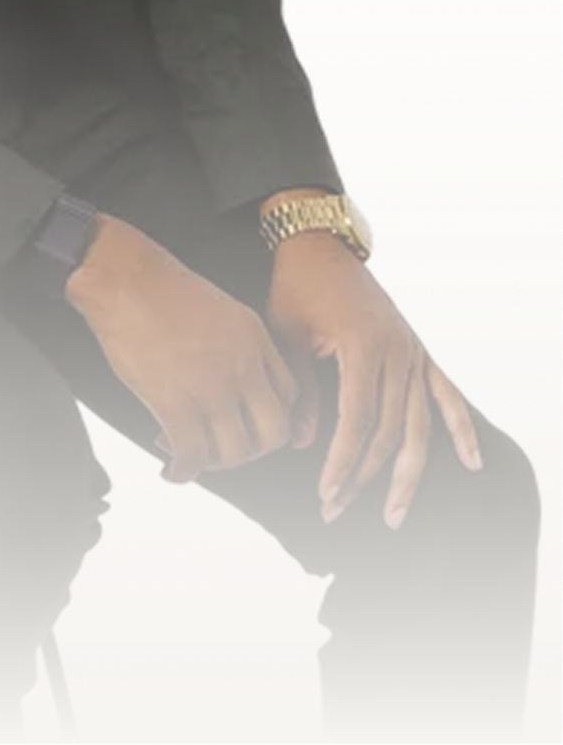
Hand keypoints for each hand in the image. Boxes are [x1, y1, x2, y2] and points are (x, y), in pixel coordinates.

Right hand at [66, 214, 299, 482]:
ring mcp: (211, 388)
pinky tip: (171, 469)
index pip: (288, 397)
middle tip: (225, 449)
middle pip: (272, 434)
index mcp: (255, 340)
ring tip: (191, 455)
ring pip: (234, 452)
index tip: (248, 426)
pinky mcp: (175, 403)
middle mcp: (243, 367)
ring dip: (213, 463)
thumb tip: (233, 383)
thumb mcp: (222, 308)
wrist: (125, 278)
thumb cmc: (163, 288)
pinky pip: (191, 456)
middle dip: (250, 450)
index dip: (268, 419)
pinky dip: (182, 471)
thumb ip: (239, 344)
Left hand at [265, 231, 483, 526]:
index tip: (325, 493)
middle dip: (362, 476)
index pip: (358, 421)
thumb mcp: (286, 336)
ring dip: (405, 473)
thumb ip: (301, 391)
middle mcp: (397, 352)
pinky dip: (461, 428)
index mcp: (363, 347)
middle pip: (388, 431)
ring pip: (417, 425)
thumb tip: (304, 443)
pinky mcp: (419, 350)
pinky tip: (472, 461)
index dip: (342, 461)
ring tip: (393, 512)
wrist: (320, 246)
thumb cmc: (295, 287)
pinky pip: (446, 394)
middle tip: (335, 508)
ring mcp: (414, 352)